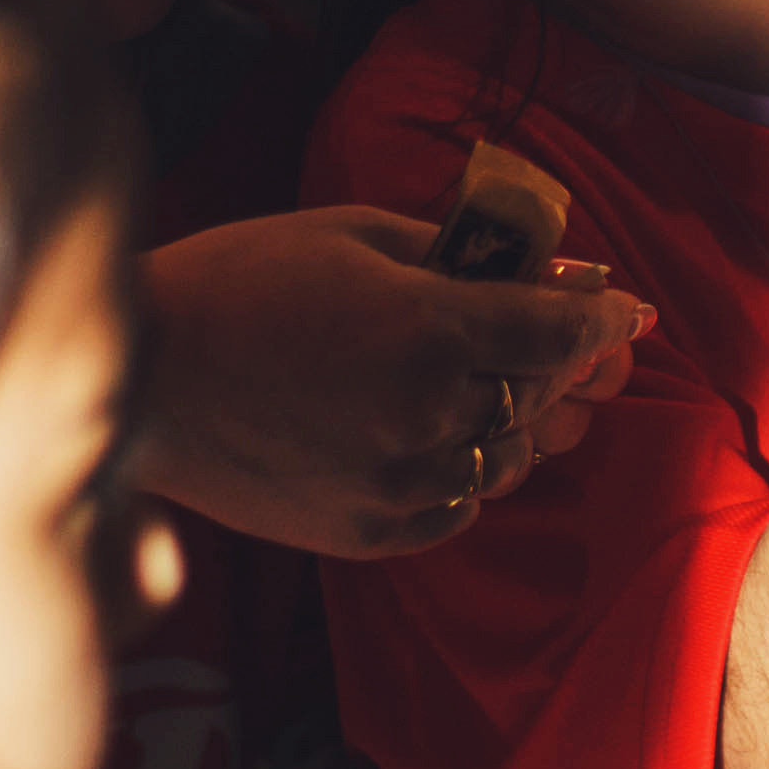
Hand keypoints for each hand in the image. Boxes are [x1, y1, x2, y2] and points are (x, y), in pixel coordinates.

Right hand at [134, 208, 649, 557]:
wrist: (140, 376)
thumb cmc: (242, 279)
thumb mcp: (356, 235)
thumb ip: (464, 252)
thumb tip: (557, 269)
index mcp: (431, 330)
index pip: (562, 331)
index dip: (605, 317)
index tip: (627, 311)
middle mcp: (428, 416)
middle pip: (543, 395)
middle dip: (561, 363)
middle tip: (565, 342)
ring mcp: (398, 484)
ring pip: (509, 460)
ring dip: (515, 420)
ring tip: (488, 385)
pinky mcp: (366, 533)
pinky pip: (456, 508)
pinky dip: (465, 472)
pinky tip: (437, 436)